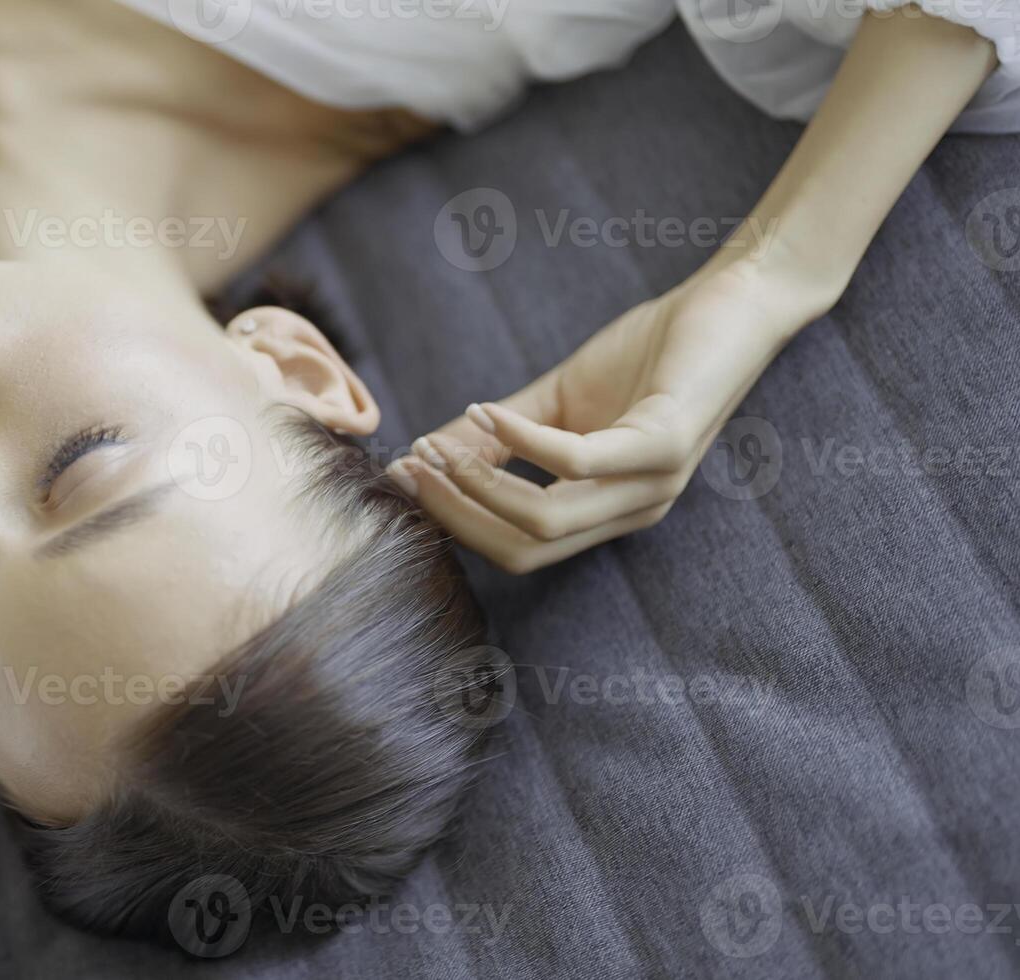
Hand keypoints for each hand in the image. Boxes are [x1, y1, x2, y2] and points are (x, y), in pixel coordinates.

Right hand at [391, 262, 817, 573]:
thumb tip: (420, 458)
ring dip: (477, 485)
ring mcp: (652, 485)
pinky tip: (484, 411)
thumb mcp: (556, 400)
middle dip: (455, 512)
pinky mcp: (664, 444)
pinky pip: (576, 461)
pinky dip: (519, 439)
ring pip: (543, 520)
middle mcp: (632, 512)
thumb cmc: (650, 352)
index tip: (406, 475)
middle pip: (522, 548)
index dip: (455, 519)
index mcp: (607, 511)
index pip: (515, 548)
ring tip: (438, 445)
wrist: (736, 303)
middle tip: (412, 467)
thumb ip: (496, 436)